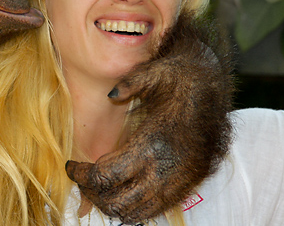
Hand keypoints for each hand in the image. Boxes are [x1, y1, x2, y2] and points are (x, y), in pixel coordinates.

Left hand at [66, 13, 234, 223]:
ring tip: (95, 185)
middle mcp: (167, 169)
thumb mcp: (155, 72)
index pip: (107, 175)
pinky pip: (154, 211)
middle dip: (91, 192)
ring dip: (109, 204)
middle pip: (116, 201)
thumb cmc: (179, 77)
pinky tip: (119, 192)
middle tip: (79, 177)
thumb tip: (110, 95)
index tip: (69, 166)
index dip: (81, 175)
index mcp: (153, 143)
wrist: (214, 89)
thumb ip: (131, 83)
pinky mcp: (187, 186)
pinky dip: (132, 210)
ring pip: (134, 213)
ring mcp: (179, 182)